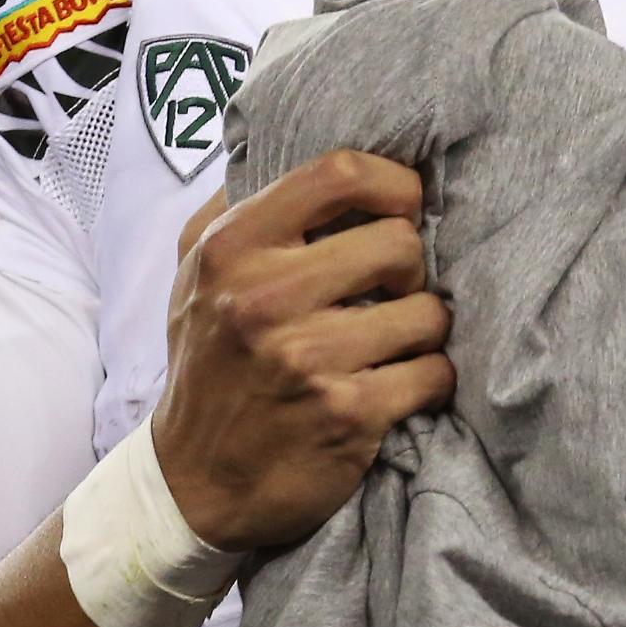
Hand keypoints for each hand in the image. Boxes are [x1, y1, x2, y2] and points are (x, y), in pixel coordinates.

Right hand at [149, 150, 453, 551]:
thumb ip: (237, 207)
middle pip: (399, 241)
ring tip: (392, 341)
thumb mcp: (193, 275)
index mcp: (230, 249)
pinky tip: (399, 384)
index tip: (400, 207)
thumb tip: (296, 143)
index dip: (392, 183)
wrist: (192, 483)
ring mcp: (307, 359)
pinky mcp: (347, 414)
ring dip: (422, 329)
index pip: (338, 173)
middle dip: (409, 268)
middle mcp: (263, 298)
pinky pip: (433, 372)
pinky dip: (428, 378)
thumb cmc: (207, 365)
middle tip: (389, 291)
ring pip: (427, 311)